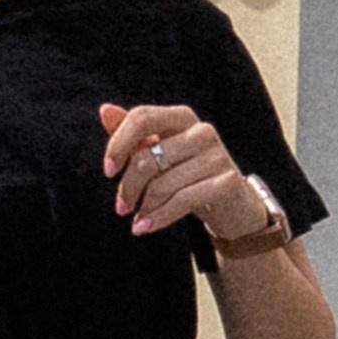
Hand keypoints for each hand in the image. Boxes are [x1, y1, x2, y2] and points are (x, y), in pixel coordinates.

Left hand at [99, 102, 265, 242]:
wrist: (232, 205)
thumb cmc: (189, 175)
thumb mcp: (160, 153)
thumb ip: (133, 135)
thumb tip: (105, 111)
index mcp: (182, 117)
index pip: (141, 117)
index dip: (118, 144)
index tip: (108, 170)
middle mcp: (202, 131)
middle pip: (146, 157)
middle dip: (128, 187)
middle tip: (122, 207)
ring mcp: (217, 156)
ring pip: (161, 184)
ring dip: (144, 207)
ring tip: (138, 218)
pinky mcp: (227, 182)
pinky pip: (182, 201)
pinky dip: (158, 218)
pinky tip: (144, 227)